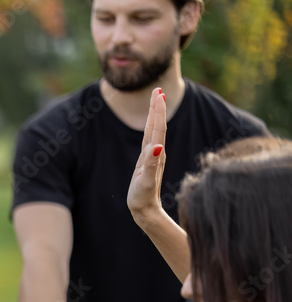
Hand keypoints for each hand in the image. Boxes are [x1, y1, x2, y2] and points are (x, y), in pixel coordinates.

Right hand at [127, 87, 167, 228]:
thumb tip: (156, 147)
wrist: (146, 211)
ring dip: (155, 116)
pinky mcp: (148, 161)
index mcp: (155, 154)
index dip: (158, 111)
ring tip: (155, 102)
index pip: (157, 128)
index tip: (158, 94)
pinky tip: (150, 126)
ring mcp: (153, 157)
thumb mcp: (145, 181)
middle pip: (157, 125)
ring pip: (154, 131)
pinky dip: (151, 128)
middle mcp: (156, 152)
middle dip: (157, 108)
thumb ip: (151, 164)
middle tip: (157, 90)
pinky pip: (150, 140)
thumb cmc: (143, 197)